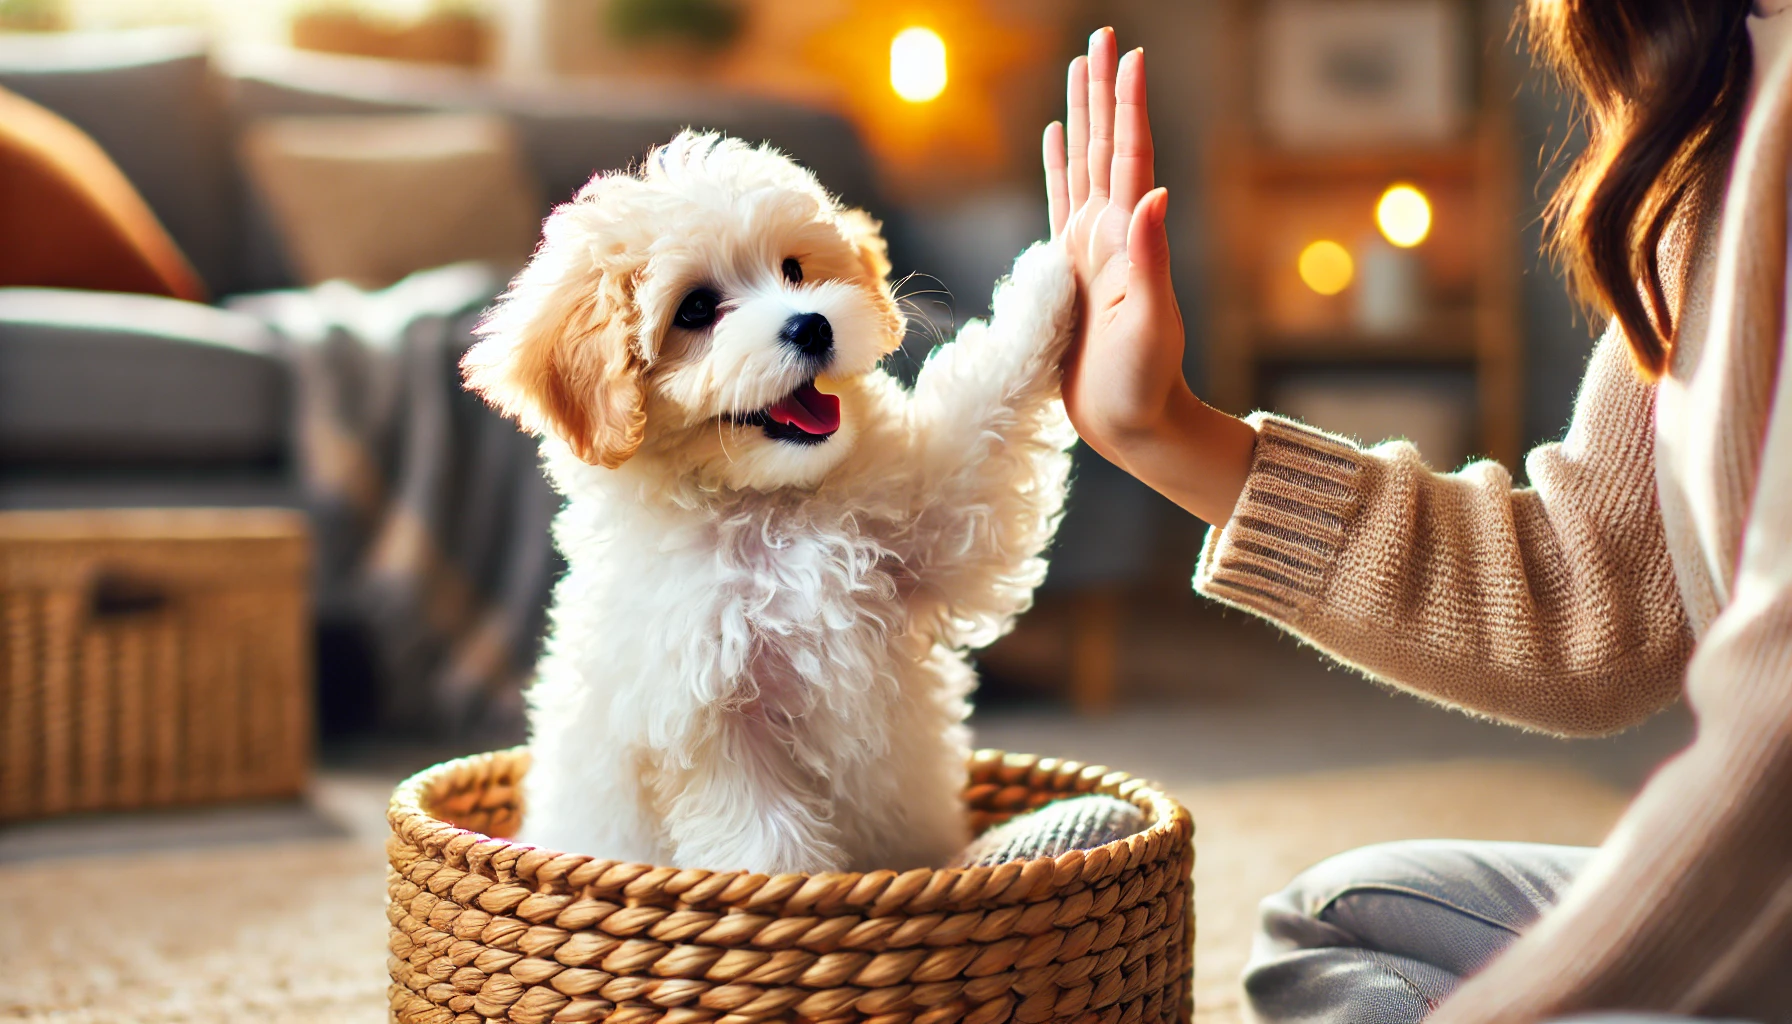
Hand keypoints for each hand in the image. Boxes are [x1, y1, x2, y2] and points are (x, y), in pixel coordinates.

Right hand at [1044, 28, 1256, 526]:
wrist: (1133, 424)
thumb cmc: (1142, 383)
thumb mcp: (1149, 323)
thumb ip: (1150, 258)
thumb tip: (1152, 195)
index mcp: (1126, 239)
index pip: (1128, 157)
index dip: (1126, 105)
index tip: (1128, 53)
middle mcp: (1111, 235)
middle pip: (1103, 146)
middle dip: (1103, 91)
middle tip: (1102, 36)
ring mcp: (1091, 250)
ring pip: (1082, 166)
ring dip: (1081, 118)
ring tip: (1079, 71)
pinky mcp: (1070, 271)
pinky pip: (1060, 204)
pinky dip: (1059, 168)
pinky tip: (1055, 141)